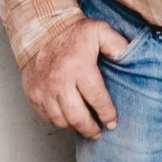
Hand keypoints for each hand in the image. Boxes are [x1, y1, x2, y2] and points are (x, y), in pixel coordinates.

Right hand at [22, 16, 131, 137]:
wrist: (41, 29)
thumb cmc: (73, 33)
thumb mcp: (99, 30)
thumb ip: (116, 43)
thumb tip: (129, 57)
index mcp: (79, 67)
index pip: (96, 99)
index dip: (106, 114)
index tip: (112, 122)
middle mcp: (60, 81)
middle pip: (77, 117)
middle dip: (90, 129)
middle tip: (98, 132)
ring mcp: (44, 89)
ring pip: (60, 120)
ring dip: (74, 127)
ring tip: (84, 127)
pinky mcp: (33, 93)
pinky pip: (46, 116)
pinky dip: (57, 120)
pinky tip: (67, 118)